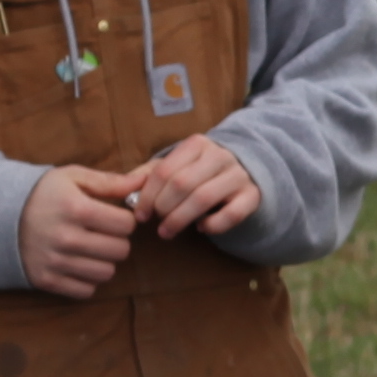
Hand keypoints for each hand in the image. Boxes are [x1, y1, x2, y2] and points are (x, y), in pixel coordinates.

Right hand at [20, 163, 143, 298]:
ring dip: (104, 261)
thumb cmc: (41, 193)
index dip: (124, 220)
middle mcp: (67, 238)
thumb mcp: (72, 178)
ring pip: (106, 273)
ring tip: (91, 248)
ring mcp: (55, 262)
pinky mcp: (46, 280)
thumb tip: (143, 181)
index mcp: (76, 209)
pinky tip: (78, 264)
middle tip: (103, 234)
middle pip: (120, 251)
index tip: (113, 217)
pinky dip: (87, 280)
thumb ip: (110, 182)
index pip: (126, 225)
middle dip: (117, 241)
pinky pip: (86, 290)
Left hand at [124, 131, 267, 240]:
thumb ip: (149, 174)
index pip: (165, 171)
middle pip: (182, 184)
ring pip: (204, 198)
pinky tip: (202, 228)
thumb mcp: (175, 166)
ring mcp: (239, 175)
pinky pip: (232, 213)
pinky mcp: (252, 195)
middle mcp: (220, 155)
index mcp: (197, 144)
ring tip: (168, 232)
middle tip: (156, 224)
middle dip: (163, 208)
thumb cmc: (200, 172)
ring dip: (181, 219)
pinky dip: (214, 225)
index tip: (139, 215)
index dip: (147, 195)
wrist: (247, 170)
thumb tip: (123, 189)